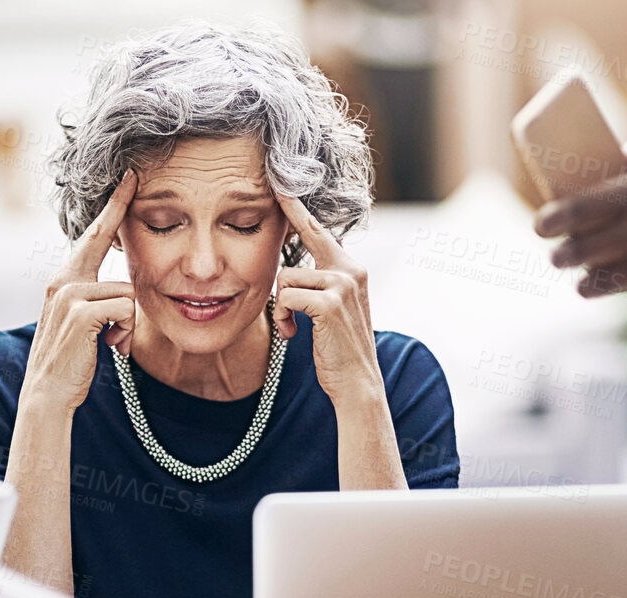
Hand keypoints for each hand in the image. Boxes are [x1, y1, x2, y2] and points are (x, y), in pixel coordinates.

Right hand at [26, 171, 138, 411]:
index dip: (110, 208)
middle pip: (103, 240)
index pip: (91, 237)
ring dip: (129, 322)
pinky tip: (112, 348)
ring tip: (112, 343)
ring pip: (126, 290)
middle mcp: (62, 280)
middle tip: (133, 179)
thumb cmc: (71, 361)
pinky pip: (126, 308)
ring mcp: (69, 294)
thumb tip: (122, 292)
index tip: (128, 180)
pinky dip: (126, 331)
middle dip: (117, 210)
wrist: (48, 393)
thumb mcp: (81, 323)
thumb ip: (94, 299)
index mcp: (63, 281)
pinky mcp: (81, 312)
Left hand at [270, 191, 382, 404]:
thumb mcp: (334, 308)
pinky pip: (285, 298)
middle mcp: (350, 269)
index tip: (281, 185)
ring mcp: (342, 284)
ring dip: (280, 306)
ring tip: (291, 326)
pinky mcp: (330, 303)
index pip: (319, 230)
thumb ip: (323, 282)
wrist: (357, 382)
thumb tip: (299, 265)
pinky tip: (294, 334)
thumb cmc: (340, 348)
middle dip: (282, 248)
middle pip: (299, 246)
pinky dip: (282, 318)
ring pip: (284, 277)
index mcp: (351, 268)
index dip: (297, 209)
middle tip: (269, 217)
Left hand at [535, 148, 626, 302]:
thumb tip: (618, 154)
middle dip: (561, 255)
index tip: (541, 226)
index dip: (550, 221)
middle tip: (559, 254)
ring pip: (595, 282)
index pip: (575, 209)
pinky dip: (625, 288)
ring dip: (585, 281)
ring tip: (583, 278)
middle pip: (576, 250)